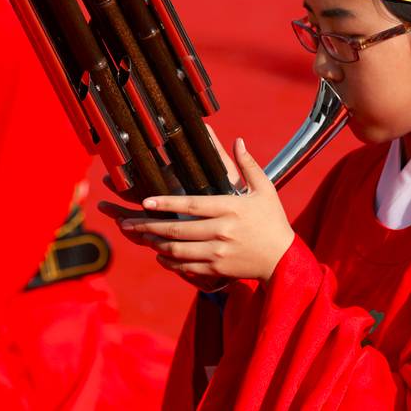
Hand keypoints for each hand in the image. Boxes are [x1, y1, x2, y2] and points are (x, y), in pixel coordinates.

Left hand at [99, 137, 294, 283]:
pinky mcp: (218, 270)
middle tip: (126, 223)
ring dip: (155, 244)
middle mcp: (222, 231)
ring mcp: (218, 253)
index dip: (166, 203)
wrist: (284, 260)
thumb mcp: (265, 190)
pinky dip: (170, 263)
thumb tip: (238, 140)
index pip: (192, 204)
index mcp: (230, 208)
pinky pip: (187, 268)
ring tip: (139, 237)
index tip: (145, 201)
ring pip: (177, 250)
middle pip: (177, 229)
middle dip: (148, 227)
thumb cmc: (273, 221)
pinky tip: (160, 255)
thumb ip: (249, 165)